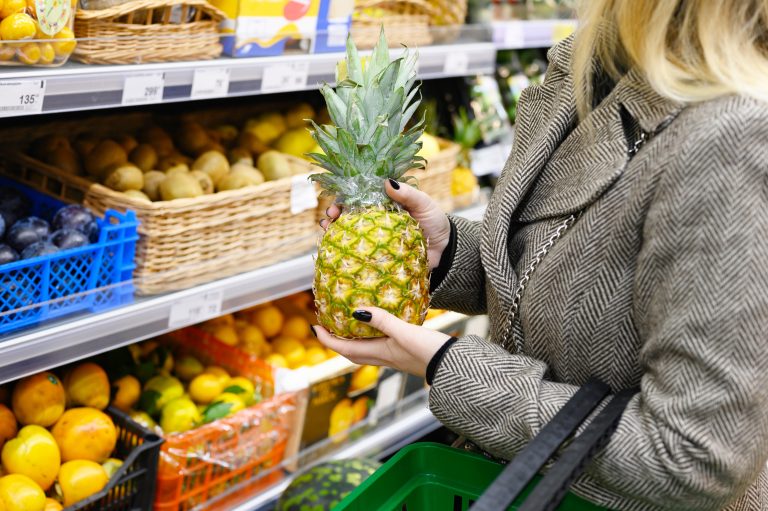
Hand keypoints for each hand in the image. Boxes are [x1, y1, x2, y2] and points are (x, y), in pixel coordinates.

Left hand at [313, 307, 450, 377]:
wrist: (451, 366)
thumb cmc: (428, 350)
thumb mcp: (404, 331)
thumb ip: (382, 320)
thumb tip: (356, 310)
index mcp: (379, 353)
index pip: (344, 348)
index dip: (327, 340)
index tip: (314, 328)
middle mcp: (382, 358)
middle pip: (351, 352)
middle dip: (335, 342)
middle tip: (326, 328)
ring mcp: (393, 357)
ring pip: (364, 351)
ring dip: (351, 341)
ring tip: (346, 326)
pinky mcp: (403, 354)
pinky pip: (378, 346)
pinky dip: (369, 338)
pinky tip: (377, 327)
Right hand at [319, 179, 450, 269]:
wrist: (448, 252)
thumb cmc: (435, 224)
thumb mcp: (423, 204)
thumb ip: (408, 194)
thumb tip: (387, 182)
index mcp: (383, 207)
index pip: (358, 200)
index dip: (344, 200)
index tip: (338, 204)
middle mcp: (375, 223)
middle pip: (348, 217)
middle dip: (334, 216)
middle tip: (330, 218)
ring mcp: (375, 242)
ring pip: (349, 236)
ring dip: (334, 233)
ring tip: (328, 231)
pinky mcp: (379, 259)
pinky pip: (360, 256)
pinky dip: (346, 254)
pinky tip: (338, 252)